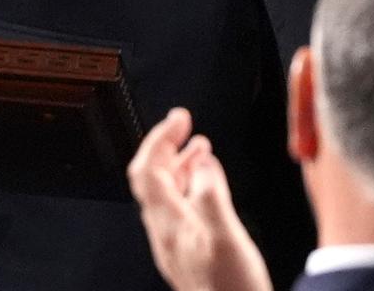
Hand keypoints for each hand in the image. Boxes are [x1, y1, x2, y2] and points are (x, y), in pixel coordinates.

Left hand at [128, 107, 271, 290]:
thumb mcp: (225, 235)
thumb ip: (210, 194)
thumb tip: (201, 161)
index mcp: (169, 224)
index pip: (148, 170)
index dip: (160, 138)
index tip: (180, 117)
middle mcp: (166, 234)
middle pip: (153, 181)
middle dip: (168, 147)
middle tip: (187, 125)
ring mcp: (177, 246)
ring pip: (168, 196)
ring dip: (181, 167)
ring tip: (201, 149)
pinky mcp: (190, 255)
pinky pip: (182, 212)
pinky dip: (193, 188)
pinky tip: (211, 188)